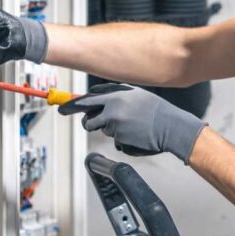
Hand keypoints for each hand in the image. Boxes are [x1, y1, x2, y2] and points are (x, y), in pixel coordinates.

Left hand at [58, 84, 207, 163]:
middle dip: (83, 121)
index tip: (62, 108)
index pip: (87, 99)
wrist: (172, 127)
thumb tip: (96, 100)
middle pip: (87, 118)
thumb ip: (116, 96)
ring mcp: (115, 124)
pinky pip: (114, 140)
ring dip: (109, 129)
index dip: (73, 104)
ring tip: (130, 126)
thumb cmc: (156, 110)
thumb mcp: (135, 95)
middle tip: (82, 122)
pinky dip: (122, 139)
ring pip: (101, 129)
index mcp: (116, 95)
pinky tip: (136, 134)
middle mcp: (112, 108)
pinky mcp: (119, 137)